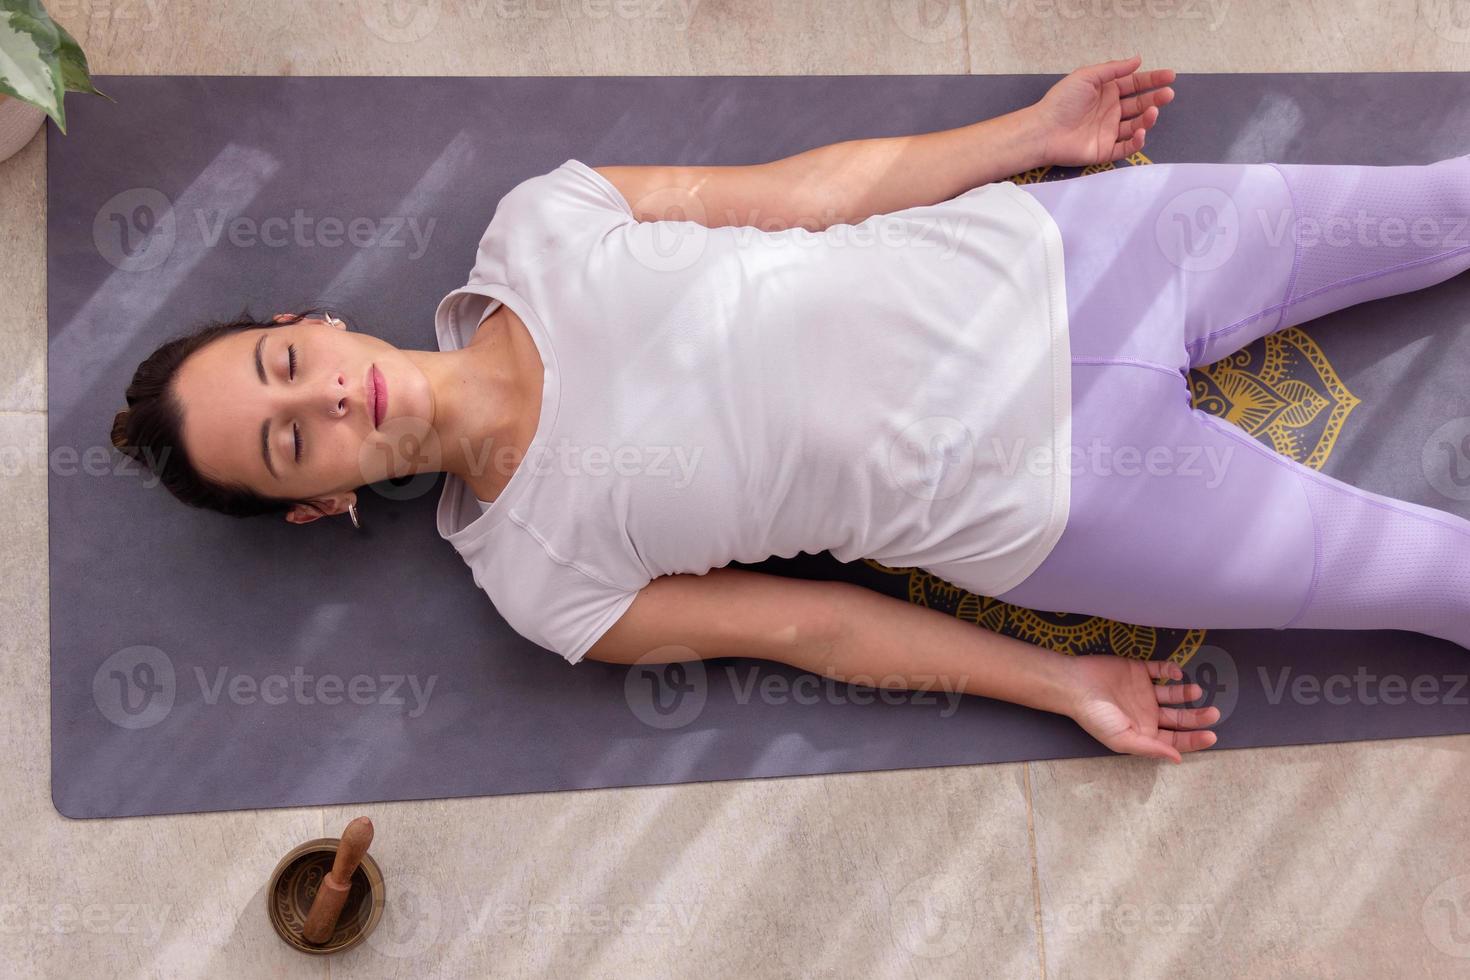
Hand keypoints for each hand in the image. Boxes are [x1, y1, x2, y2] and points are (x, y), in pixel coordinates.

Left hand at [1030, 55, 1175, 166]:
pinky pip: (1126, 147)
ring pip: (1136, 125)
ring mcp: (1109, 131)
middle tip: (1168, 94)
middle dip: (1156, 98)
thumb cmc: (1062, 101)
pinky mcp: (1105, 150)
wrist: (1043, 130)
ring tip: (1153, 111)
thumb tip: (1137, 59)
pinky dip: (1137, 141)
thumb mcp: (1087, 76)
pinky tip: (1141, 131)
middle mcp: (1110, 111)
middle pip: (1140, 104)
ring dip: (1148, 118)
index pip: (1134, 85)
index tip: (1170, 76)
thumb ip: (1113, 69)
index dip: (1152, 80)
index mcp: (1106, 92)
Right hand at [1062, 654, 1218, 762]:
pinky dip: (1171, 670)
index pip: (1175, 739)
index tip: (1211, 735)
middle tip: (1213, 713)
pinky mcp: (1139, 671)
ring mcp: (1144, 691)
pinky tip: (1176, 674)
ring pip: (1174, 695)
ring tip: (1195, 691)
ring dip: (1186, 694)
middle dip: (1197, 717)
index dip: (1194, 739)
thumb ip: (1150, 748)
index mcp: (1144, 733)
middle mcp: (1147, 713)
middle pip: (1179, 718)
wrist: (1075, 685)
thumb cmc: (1095, 716)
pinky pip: (1160, 670)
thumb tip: (1178, 759)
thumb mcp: (1122, 739)